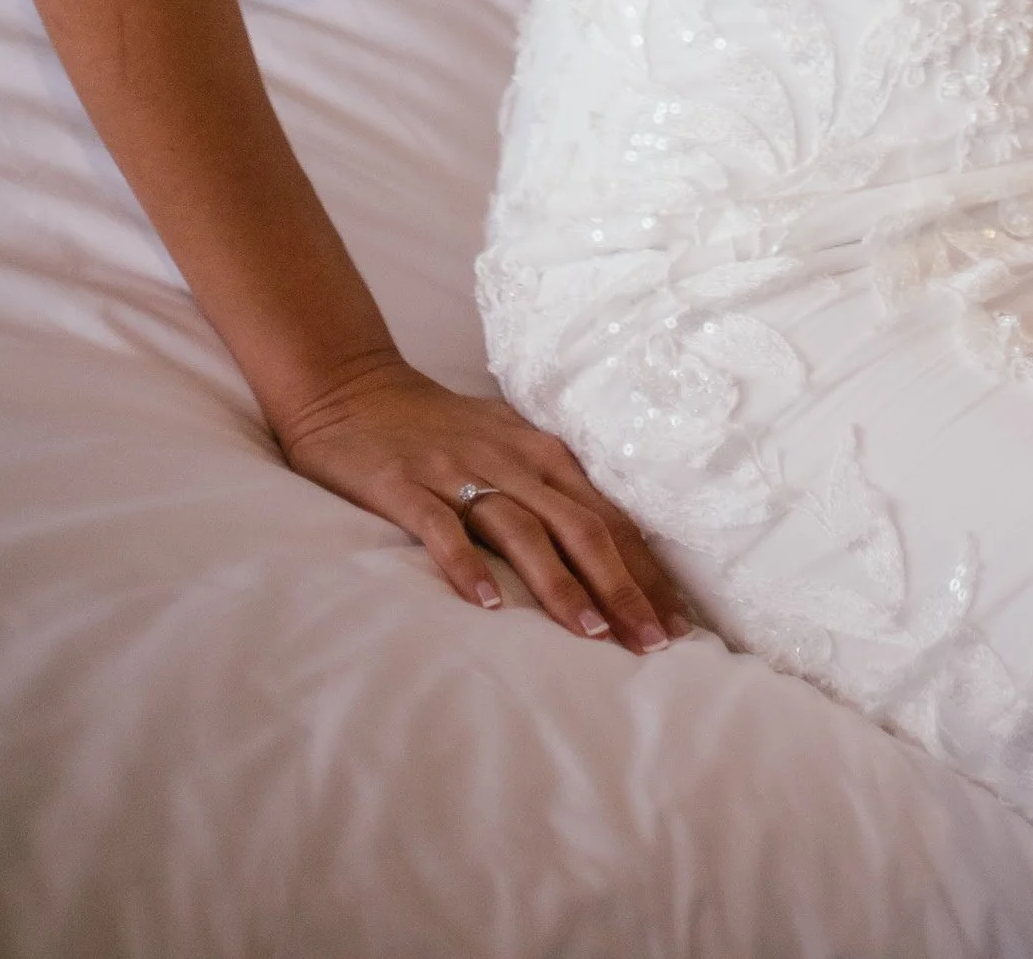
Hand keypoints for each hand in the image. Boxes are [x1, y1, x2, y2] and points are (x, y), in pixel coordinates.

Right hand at [272, 350, 695, 652]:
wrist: (353, 387)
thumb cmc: (441, 430)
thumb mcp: (507, 448)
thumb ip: (552, 492)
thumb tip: (613, 553)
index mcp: (542, 454)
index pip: (609, 518)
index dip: (646, 571)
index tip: (680, 623)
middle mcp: (511, 461)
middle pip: (581, 527)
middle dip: (623, 588)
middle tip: (655, 644)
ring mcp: (458, 473)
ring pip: (523, 531)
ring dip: (561, 584)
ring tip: (593, 634)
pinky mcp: (406, 486)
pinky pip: (442, 529)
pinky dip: (467, 566)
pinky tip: (487, 607)